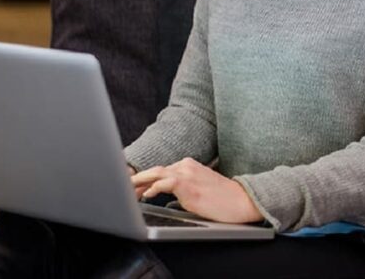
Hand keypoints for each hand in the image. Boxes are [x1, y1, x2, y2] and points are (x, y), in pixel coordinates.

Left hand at [130, 158, 263, 223]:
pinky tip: (145, 194)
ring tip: (127, 189)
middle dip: (137, 179)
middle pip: (155, 170)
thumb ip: (182, 188)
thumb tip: (166, 198)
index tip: (133, 187)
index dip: (144, 179)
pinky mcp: (187, 184)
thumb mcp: (199, 189)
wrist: (240, 200)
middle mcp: (186, 165)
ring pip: (156, 174)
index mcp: (189, 165)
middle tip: (123, 185)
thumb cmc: (223, 198)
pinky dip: (152, 188)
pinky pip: (164, 183)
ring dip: (139, 182)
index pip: (161, 171)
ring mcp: (186, 173)